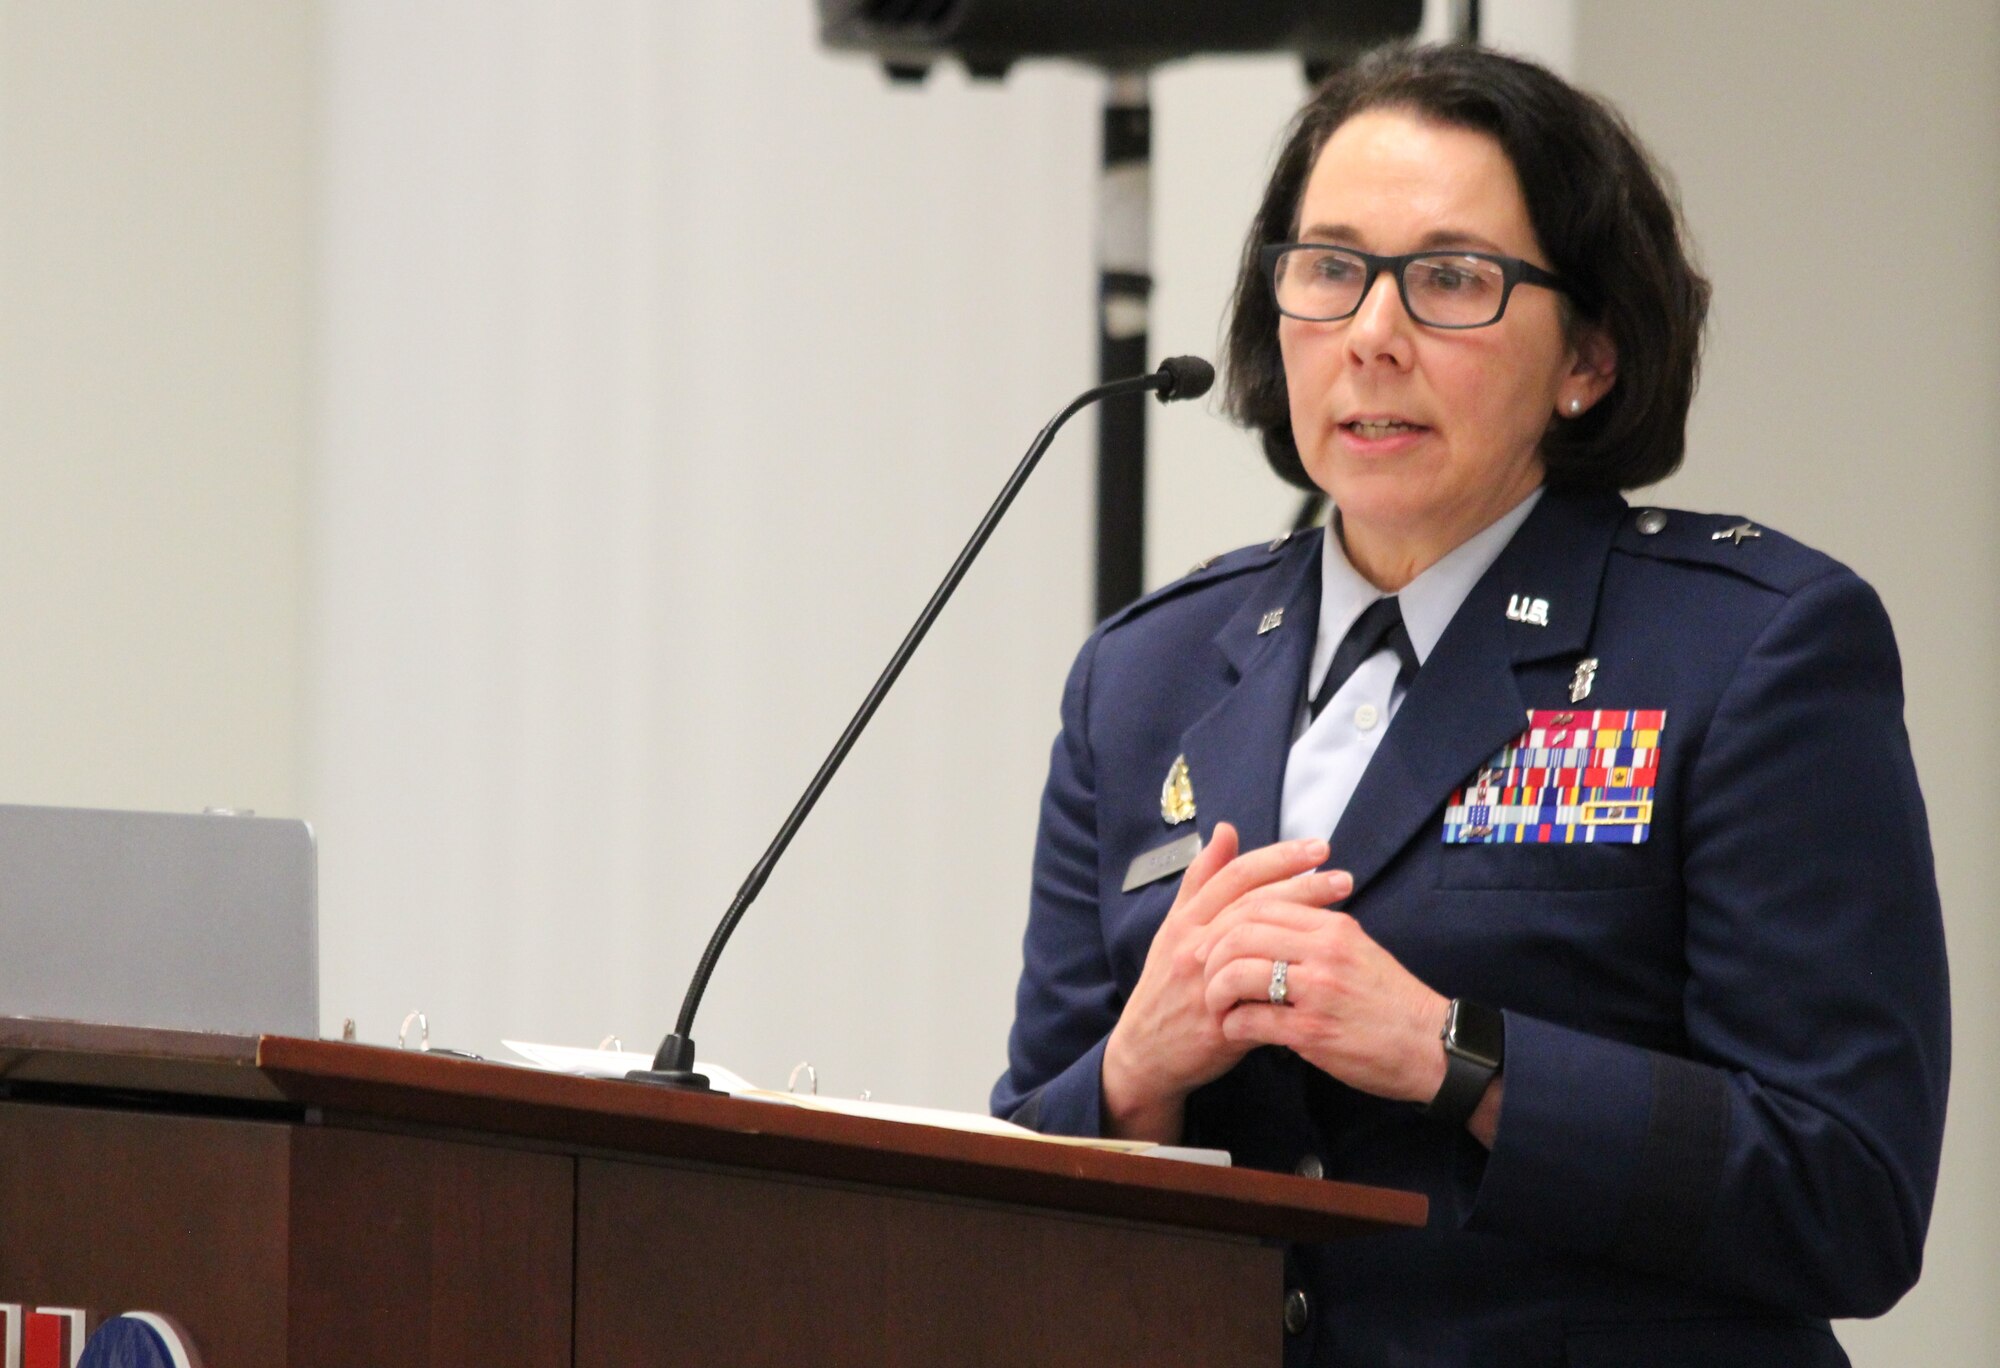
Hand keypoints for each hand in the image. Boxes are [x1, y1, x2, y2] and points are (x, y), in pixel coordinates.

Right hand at [1101, 824, 1351, 1140]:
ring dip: (1302, 927)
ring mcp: (1205, 984)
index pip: (1235, 877)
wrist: (1145, 1052)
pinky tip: (1321, 972)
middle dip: (1301, 886)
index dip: (1278, 858)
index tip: (1318, 848)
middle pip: (1251, 905)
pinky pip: (1259, 998)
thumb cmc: (1166, 987)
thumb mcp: (1175, 928)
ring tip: (1343, 916)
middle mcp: (1193, 947)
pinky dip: (1290, 982)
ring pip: (1257, 944)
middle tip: (1342, 876)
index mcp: (1186, 921)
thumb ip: (1202, 880)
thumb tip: (1226, 831)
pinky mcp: (1219, 1022)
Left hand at [1201, 896, 1450, 1104]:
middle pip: (1242, 933)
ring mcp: (1317, 991)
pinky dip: (1233, 1026)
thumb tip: (1279, 922)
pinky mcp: (1312, 1032)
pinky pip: (1252, 1020)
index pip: (1261, 905)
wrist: (1431, 1046)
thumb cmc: (1393, 1003)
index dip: (1226, 920)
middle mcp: (1323, 952)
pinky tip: (1233, 1031)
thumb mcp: (1360, 950)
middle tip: (1202, 971)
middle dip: (1212, 953)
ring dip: (1217, 990)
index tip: (1211, 937)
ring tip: (1215, 1004)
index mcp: (1333, 928)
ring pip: (1240, 973)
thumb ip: (1319, 933)